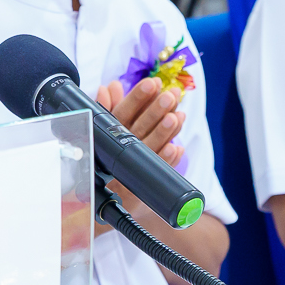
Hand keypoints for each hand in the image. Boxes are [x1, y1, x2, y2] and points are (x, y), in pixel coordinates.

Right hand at [89, 78, 186, 235]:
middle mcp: (120, 150)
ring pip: (149, 147)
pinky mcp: (141, 187)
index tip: (151, 83)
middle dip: (154, 111)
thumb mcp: (108, 131)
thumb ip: (110, 108)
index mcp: (111, 134)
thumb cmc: (112, 162)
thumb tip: (109, 86)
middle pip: (139, 127)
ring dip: (163, 133)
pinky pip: (156, 172)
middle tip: (168, 96)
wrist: (108, 202)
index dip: (138, 97)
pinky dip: (167, 160)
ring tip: (176, 117)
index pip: (123, 111)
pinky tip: (177, 148)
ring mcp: (131, 169)